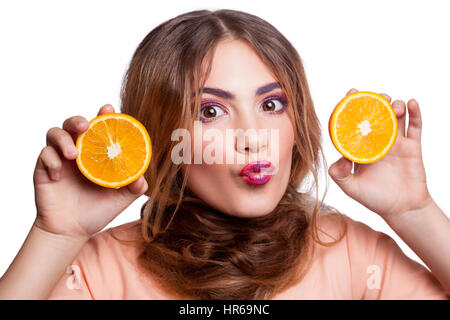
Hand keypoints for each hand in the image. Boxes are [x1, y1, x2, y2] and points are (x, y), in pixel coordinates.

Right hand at [33, 104, 147, 239]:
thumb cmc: (96, 211)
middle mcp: (78, 152)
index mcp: (96, 154)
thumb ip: (134, 187)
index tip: (109, 108)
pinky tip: (59, 176)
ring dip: (63, 139)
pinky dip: (51, 161)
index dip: (103, 115)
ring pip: (55, 133)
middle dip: (78, 120)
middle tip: (86, 126)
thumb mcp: (121, 199)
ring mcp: (59, 159)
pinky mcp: (43, 169)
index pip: (99, 128)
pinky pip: (44, 155)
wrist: (71, 232)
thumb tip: (142, 178)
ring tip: (73, 154)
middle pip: (73, 124)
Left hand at [328, 89, 432, 220]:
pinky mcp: (412, 146)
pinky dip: (415, 113)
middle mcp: (377, 142)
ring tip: (391, 105)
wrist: (402, 209)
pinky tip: (411, 103)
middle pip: (376, 114)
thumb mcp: (350, 188)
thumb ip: (339, 174)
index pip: (354, 124)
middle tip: (373, 97)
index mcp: (361, 148)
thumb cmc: (375, 199)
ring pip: (396, 116)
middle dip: (374, 102)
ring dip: (394, 105)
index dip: (351, 109)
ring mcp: (395, 142)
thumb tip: (340, 157)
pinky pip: (415, 126)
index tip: (349, 95)